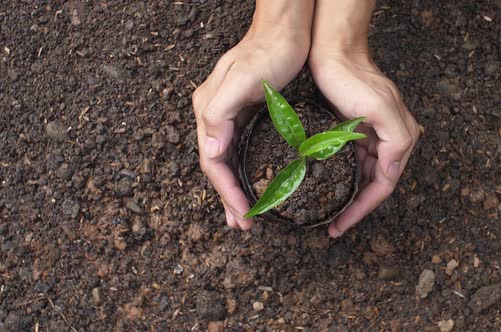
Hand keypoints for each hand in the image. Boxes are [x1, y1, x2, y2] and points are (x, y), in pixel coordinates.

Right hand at [192, 2, 312, 229]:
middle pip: (217, 165)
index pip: (213, 161)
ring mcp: (230, 114)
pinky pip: (241, 149)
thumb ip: (220, 113)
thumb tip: (211, 150)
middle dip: (228, 196)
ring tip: (244, 213)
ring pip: (228, 160)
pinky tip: (253, 181)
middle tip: (241, 224)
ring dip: (234, 188)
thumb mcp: (242, 79)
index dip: (225, 190)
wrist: (287, 29)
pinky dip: (244, 171)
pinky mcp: (247, 113)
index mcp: (209, 110)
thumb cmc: (268, 51)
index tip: (242, 214)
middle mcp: (215, 115)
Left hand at [309, 50, 419, 237]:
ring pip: (362, 176)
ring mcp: (371, 136)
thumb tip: (392, 172)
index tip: (341, 226)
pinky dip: (341, 177)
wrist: (333, 52)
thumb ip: (396, 140)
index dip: (362, 209)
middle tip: (334, 226)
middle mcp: (388, 141)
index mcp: (399, 139)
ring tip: (330, 214)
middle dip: (355, 208)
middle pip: (374, 185)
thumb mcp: (379, 107)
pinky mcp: (354, 131)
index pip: (383, 186)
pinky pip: (351, 162)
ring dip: (348, 195)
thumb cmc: (353, 77)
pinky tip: (326, 186)